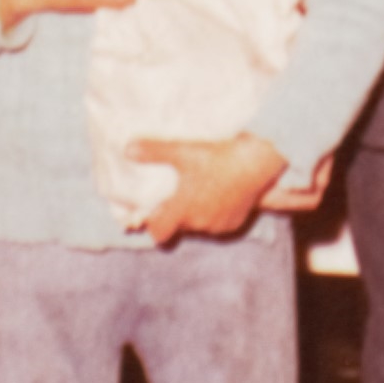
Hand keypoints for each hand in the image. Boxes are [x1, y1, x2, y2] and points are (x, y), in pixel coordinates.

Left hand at [128, 132, 287, 243]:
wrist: (256, 162)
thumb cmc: (217, 157)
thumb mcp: (183, 151)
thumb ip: (154, 152)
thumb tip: (127, 149)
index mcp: (182, 210)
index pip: (159, 233)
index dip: (154, 224)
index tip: (156, 210)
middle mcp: (199, 223)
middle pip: (179, 226)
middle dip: (177, 214)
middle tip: (179, 192)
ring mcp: (218, 226)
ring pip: (199, 225)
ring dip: (197, 213)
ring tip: (200, 190)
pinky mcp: (234, 223)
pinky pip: (218, 224)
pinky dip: (215, 213)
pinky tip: (219, 194)